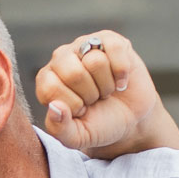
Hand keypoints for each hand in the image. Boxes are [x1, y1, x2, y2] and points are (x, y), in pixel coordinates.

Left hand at [34, 29, 171, 155]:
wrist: (131, 119)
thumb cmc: (100, 124)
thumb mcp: (79, 137)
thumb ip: (60, 129)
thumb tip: (55, 107)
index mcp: (47, 80)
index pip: (50, 89)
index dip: (72, 105)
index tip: (81, 110)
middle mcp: (61, 58)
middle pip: (74, 74)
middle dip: (91, 94)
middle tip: (95, 99)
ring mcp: (85, 45)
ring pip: (96, 62)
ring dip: (107, 85)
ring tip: (106, 89)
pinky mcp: (110, 40)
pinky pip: (115, 49)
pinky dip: (122, 72)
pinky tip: (120, 80)